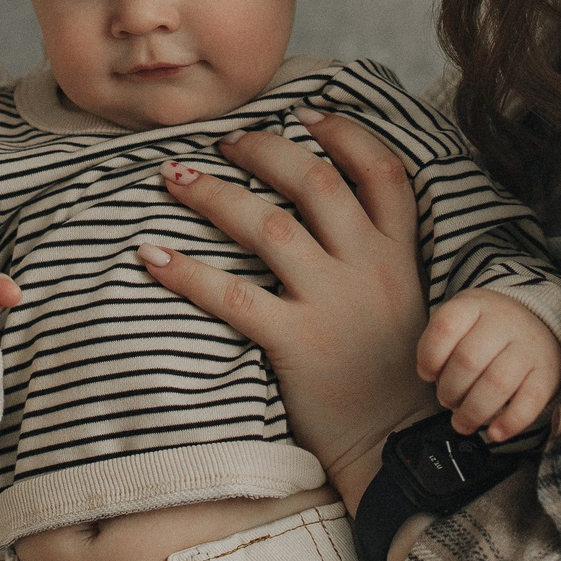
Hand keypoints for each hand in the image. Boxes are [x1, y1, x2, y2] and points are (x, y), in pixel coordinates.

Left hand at [138, 110, 440, 514]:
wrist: (404, 448)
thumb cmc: (399, 374)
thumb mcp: (409, 301)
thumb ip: (379, 253)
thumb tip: (333, 205)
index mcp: (402, 254)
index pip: (383, 171)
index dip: (345, 133)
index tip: (308, 112)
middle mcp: (370, 269)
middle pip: (315, 183)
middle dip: (265, 150)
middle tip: (226, 142)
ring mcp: (333, 305)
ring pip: (268, 226)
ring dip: (214, 195)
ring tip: (175, 178)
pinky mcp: (296, 344)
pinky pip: (231, 297)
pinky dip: (186, 272)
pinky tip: (152, 255)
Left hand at [418, 290, 560, 441]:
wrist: (541, 325)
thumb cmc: (489, 329)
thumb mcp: (464, 319)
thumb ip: (441, 342)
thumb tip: (428, 374)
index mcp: (476, 305)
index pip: (445, 326)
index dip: (430, 356)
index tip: (428, 373)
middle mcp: (505, 323)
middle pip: (468, 361)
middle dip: (449, 390)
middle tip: (447, 400)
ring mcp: (529, 348)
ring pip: (496, 385)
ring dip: (472, 412)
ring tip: (462, 422)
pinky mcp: (548, 375)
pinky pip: (530, 403)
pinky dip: (510, 423)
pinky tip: (495, 433)